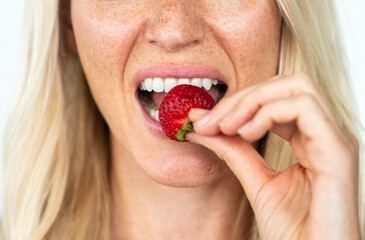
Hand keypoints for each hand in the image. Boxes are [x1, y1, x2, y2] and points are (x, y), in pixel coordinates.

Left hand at [186, 73, 360, 239]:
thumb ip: (234, 150)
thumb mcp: (255, 180)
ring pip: (296, 86)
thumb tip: (203, 126)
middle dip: (242, 97)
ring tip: (226, 126)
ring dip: (252, 100)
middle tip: (210, 119)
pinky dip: (267, 112)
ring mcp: (334, 139)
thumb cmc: (293, 230)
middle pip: (285, 84)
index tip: (203, 120)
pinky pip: (303, 107)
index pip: (274, 99)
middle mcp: (324, 133)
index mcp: (309, 138)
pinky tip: (245, 133)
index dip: (237, 103)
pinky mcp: (338, 150)